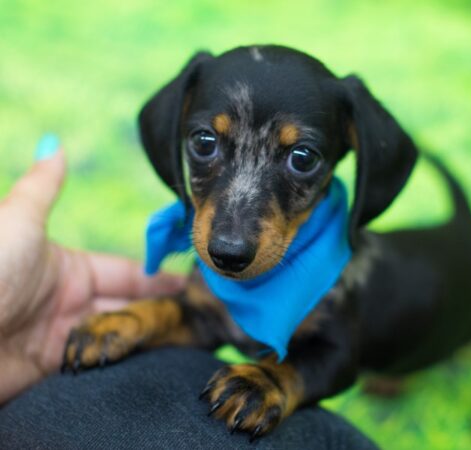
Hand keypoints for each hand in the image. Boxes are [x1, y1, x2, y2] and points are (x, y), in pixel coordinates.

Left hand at [0, 136, 184, 402]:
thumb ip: (43, 187)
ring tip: (188, 342)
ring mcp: (63, 337)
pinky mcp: (54, 370)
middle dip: (160, 311)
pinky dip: (125, 363)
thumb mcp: (17, 222)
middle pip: (127, 307)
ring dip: (147, 338)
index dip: (158, 278)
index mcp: (69, 269)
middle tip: (201, 320)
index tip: (192, 284)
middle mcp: (70, 303)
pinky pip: (99, 365)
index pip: (126, 274)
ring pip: (118, 337)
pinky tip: (154, 362)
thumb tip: (55, 144)